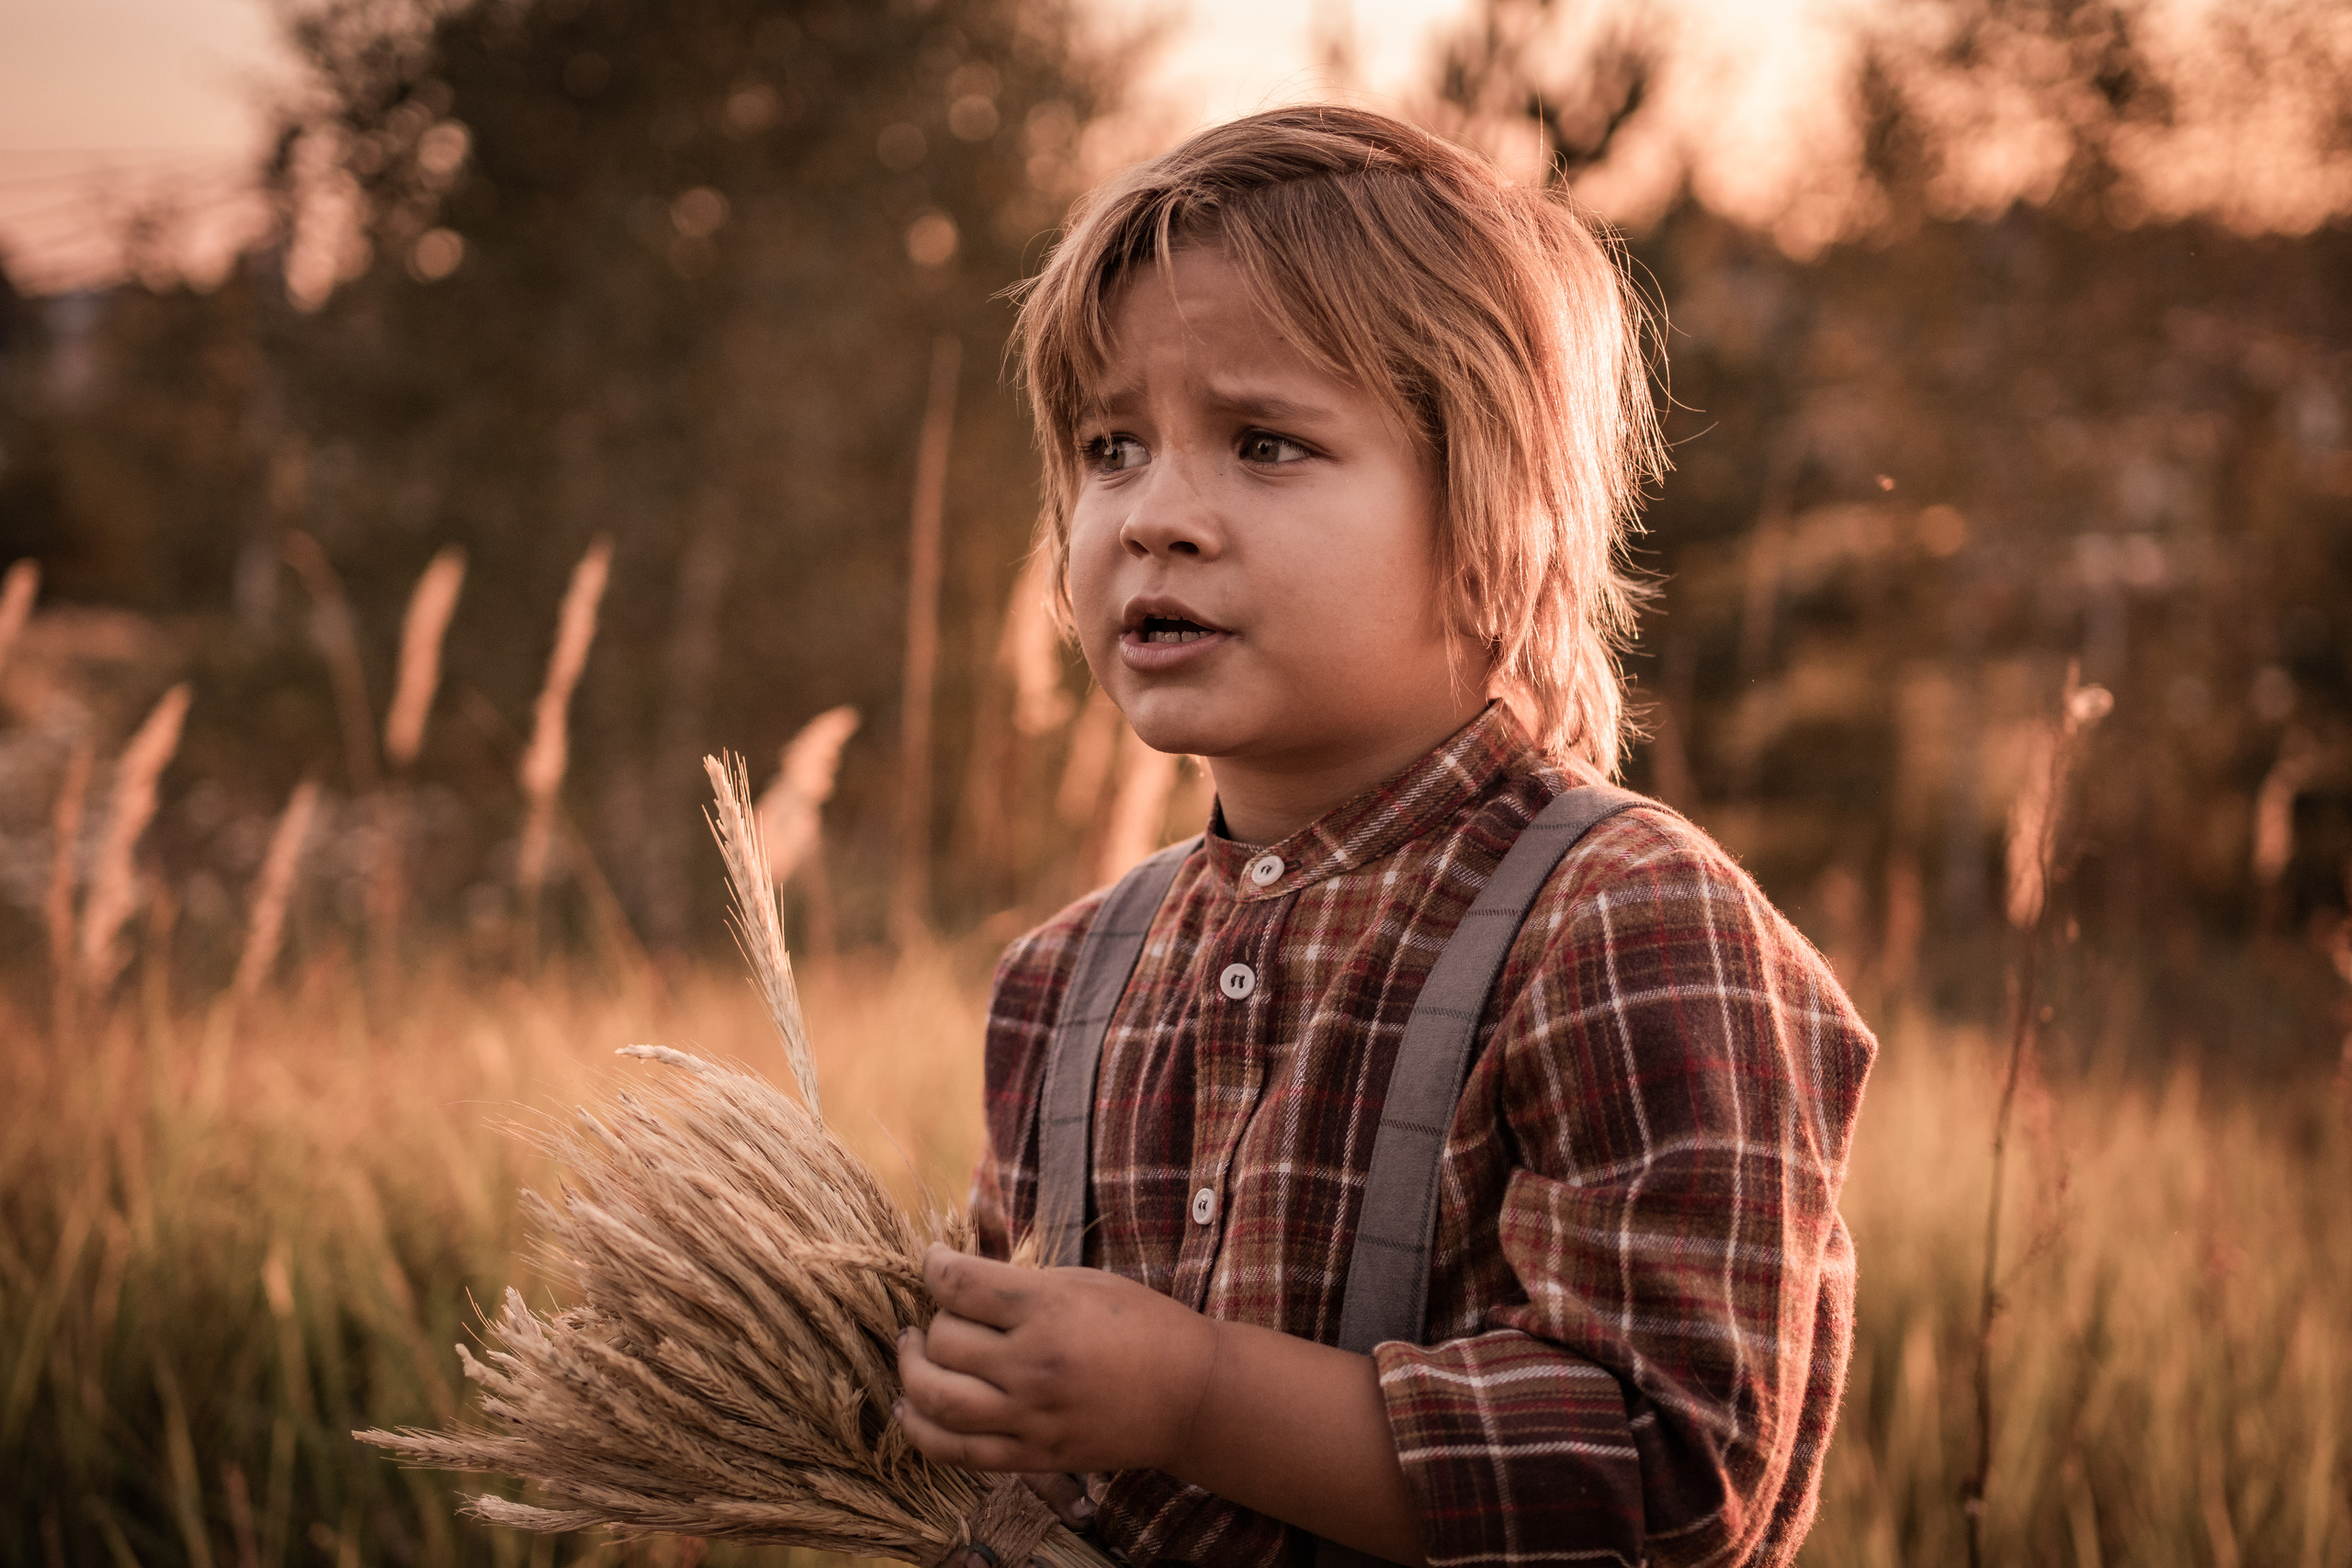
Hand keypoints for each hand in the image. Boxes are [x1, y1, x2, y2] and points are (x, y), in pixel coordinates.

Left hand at [895, 1243, 1219, 1475]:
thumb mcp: (1085, 1282)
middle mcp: (1032, 1364)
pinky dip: (919, 1429)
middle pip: (942, 1338)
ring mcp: (1029, 1417)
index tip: (932, 1259)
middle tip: (947, 1310)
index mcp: (1049, 1309)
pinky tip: (909, 1407)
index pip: (958, 1283)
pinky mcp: (1030, 1457)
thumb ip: (1022, 1283)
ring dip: (911, 1370)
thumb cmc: (1143, 1326)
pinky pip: (953, 1450)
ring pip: (934, 1397)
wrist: (1191, 1396)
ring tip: (912, 1351)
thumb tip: (960, 1279)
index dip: (933, 1265)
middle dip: (934, 1318)